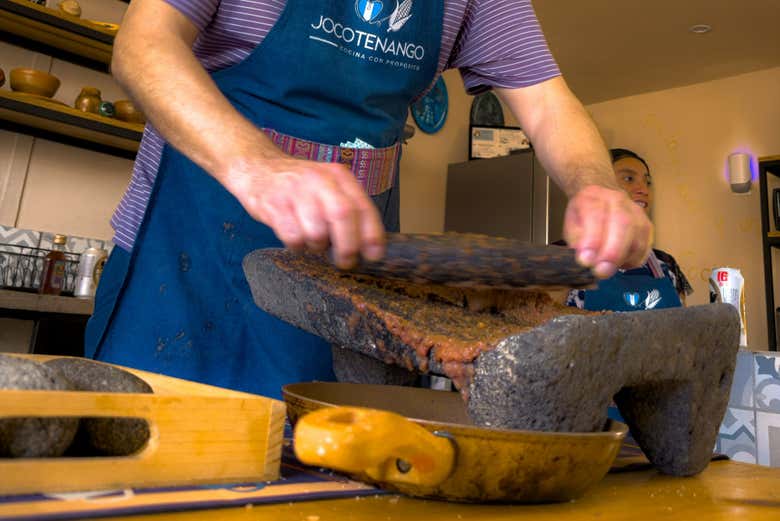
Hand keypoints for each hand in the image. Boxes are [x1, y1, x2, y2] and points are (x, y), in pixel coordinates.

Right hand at [220, 154, 385, 268]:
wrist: (258, 168)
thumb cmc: (300, 187)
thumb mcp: (329, 187)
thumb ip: (348, 210)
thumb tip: (368, 247)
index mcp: (339, 176)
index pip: (363, 207)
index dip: (371, 235)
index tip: (374, 255)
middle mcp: (319, 180)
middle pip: (342, 215)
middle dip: (347, 246)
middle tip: (345, 261)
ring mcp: (295, 190)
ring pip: (316, 231)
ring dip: (317, 245)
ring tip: (311, 239)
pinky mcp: (274, 204)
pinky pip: (293, 237)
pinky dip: (297, 245)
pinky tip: (295, 236)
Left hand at [563, 185, 652, 278]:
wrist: (601, 196)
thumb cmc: (583, 215)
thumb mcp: (571, 225)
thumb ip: (576, 241)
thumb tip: (586, 259)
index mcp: (593, 198)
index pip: (595, 216)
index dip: (592, 240)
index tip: (586, 260)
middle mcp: (617, 201)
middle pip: (623, 224)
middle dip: (613, 252)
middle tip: (602, 271)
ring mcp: (636, 212)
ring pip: (637, 237)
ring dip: (623, 258)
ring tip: (608, 267)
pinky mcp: (647, 225)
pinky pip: (645, 247)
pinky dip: (634, 260)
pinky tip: (621, 263)